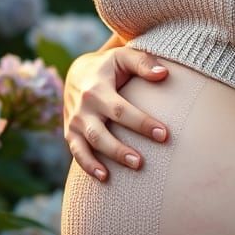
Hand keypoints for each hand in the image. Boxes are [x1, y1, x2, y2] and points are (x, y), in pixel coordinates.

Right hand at [63, 44, 169, 180]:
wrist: (77, 73)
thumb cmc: (109, 66)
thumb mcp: (123, 57)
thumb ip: (143, 63)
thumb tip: (163, 74)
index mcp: (97, 89)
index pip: (121, 110)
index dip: (142, 123)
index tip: (164, 134)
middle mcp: (83, 107)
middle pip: (101, 133)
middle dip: (120, 149)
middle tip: (142, 162)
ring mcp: (75, 122)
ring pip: (89, 145)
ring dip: (108, 159)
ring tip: (131, 168)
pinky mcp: (70, 133)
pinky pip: (77, 152)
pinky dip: (88, 166)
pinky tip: (104, 177)